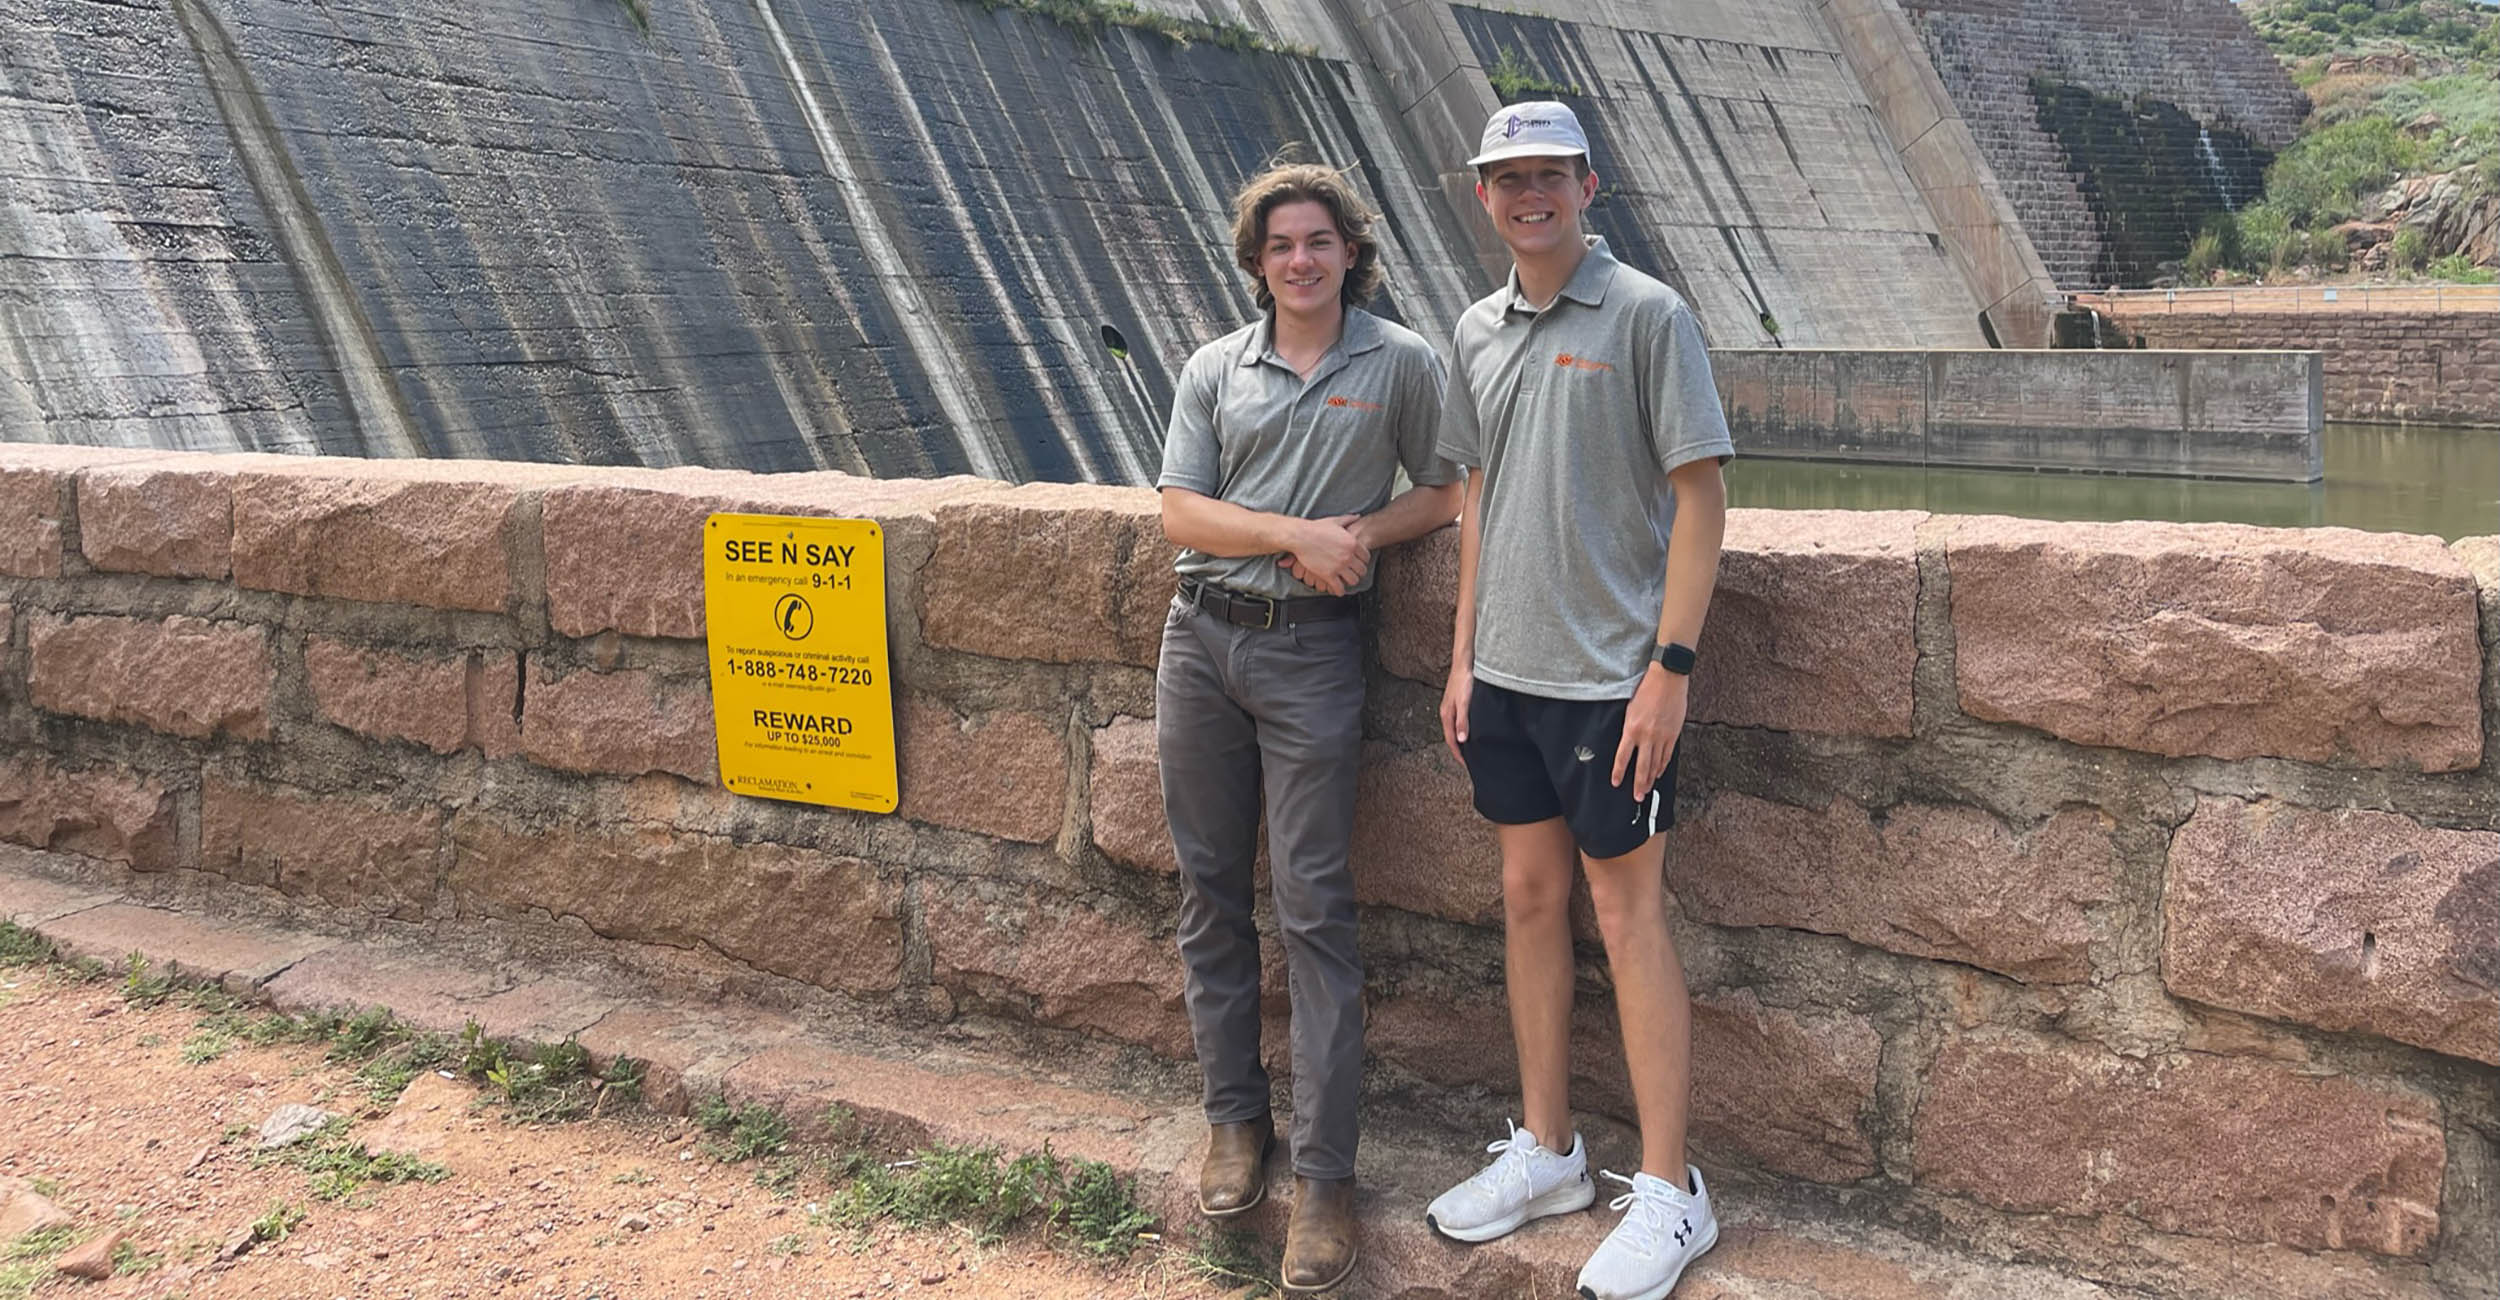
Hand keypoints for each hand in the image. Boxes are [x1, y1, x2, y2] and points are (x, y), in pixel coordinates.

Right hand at [1285, 515, 1368, 595]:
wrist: (1301, 536)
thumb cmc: (1316, 528)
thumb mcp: (1335, 521)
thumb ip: (1348, 519)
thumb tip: (1358, 516)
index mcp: (1352, 543)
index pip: (1366, 557)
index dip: (1363, 561)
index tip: (1359, 563)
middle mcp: (1348, 556)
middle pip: (1362, 570)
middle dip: (1358, 573)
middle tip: (1354, 574)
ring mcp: (1339, 566)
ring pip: (1353, 580)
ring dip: (1350, 582)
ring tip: (1346, 581)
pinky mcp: (1328, 574)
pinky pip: (1339, 588)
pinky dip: (1339, 591)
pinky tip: (1338, 590)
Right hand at [1439, 662, 1473, 763]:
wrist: (1465, 663)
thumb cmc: (1464, 680)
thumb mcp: (1465, 703)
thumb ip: (1463, 721)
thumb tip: (1461, 740)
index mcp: (1447, 715)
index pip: (1450, 740)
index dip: (1458, 753)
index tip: (1467, 764)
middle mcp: (1447, 712)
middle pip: (1452, 736)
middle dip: (1460, 749)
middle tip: (1470, 760)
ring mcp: (1452, 707)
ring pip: (1456, 728)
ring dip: (1462, 739)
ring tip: (1472, 748)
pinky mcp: (1458, 703)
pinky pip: (1460, 721)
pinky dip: (1465, 729)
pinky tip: (1473, 729)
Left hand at [1610, 665, 1687, 801]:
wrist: (1667, 677)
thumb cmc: (1647, 689)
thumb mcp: (1630, 708)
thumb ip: (1630, 727)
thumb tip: (1629, 742)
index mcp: (1632, 728)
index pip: (1622, 757)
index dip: (1618, 772)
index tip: (1615, 782)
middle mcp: (1646, 735)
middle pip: (1641, 766)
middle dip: (1638, 784)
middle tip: (1636, 796)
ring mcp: (1661, 736)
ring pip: (1656, 763)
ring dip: (1651, 778)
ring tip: (1647, 789)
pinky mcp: (1673, 734)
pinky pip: (1667, 755)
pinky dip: (1663, 766)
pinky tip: (1659, 772)